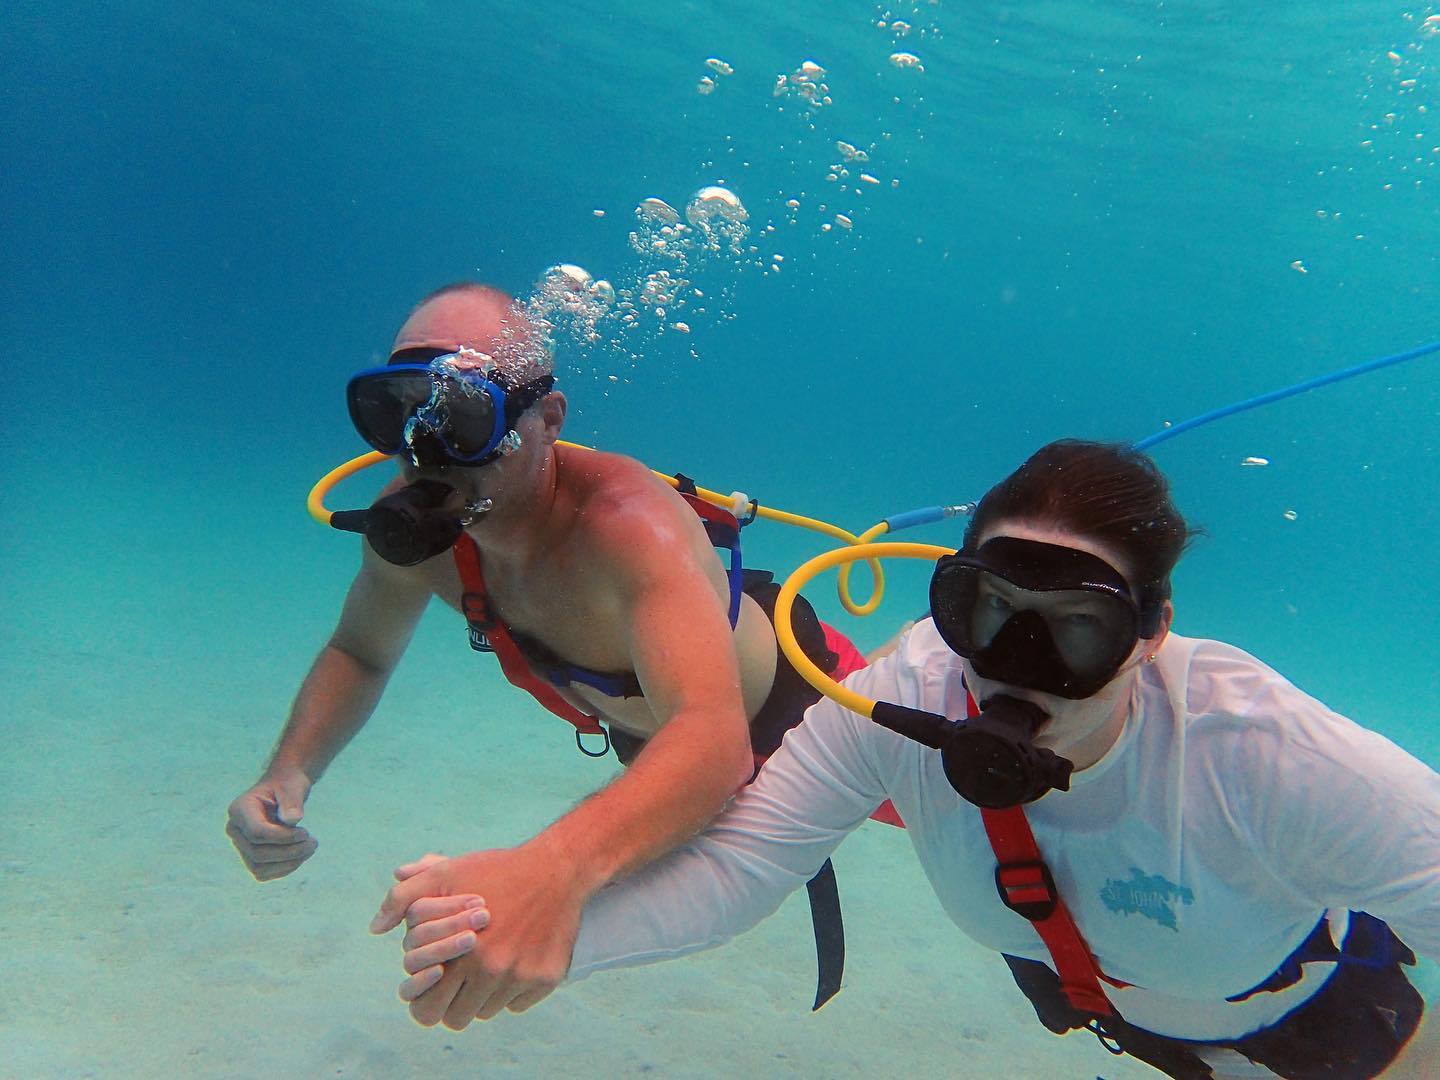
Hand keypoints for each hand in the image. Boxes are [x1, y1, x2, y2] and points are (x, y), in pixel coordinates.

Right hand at [225, 766, 316, 880]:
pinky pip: (264, 872)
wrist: (282, 791)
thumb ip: (292, 801)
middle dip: (289, 852)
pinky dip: (285, 868)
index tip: (306, 832)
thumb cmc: (287, 786)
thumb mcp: (292, 787)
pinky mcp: (250, 857)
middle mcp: (235, 829)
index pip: (257, 833)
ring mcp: (240, 845)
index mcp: (239, 809)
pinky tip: (302, 855)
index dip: (283, 837)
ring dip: (288, 863)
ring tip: (310, 848)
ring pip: (259, 868)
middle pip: (257, 853)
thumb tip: (292, 819)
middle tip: (314, 842)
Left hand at [370, 841, 587, 1028]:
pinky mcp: (547, 978)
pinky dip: (512, 990)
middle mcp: (492, 972)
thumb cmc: (496, 871)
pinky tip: (513, 959)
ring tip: (488, 962)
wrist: (556, 869)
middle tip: (458, 981)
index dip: (425, 1000)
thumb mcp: (445, 873)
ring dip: (483, 994)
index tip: (434, 983)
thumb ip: (403, 898)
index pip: (428, 1008)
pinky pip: (518, 1004)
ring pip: (489, 1011)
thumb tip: (376, 928)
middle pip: (458, 1018)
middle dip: (452, 1003)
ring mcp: (522, 978)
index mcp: (462, 953)